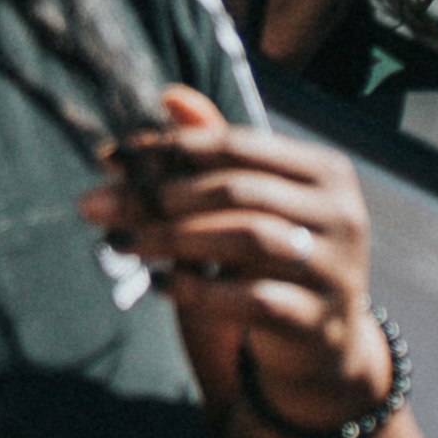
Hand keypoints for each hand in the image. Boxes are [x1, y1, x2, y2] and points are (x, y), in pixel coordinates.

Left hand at [85, 83, 393, 417]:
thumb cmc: (273, 255)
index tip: (110, 160)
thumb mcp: (249, 200)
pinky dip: (197, 290)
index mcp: (326, 171)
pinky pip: (251, 299)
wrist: (322, 341)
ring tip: (119, 243)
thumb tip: (169, 96)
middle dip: (156, 196)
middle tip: (95, 205)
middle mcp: (342, 215)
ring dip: (170, 239)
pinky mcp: (319, 320)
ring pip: (246, 237)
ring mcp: (335, 269)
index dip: (168, 149)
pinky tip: (157, 286)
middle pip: (235, 191)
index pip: (236, 146)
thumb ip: (213, 150)